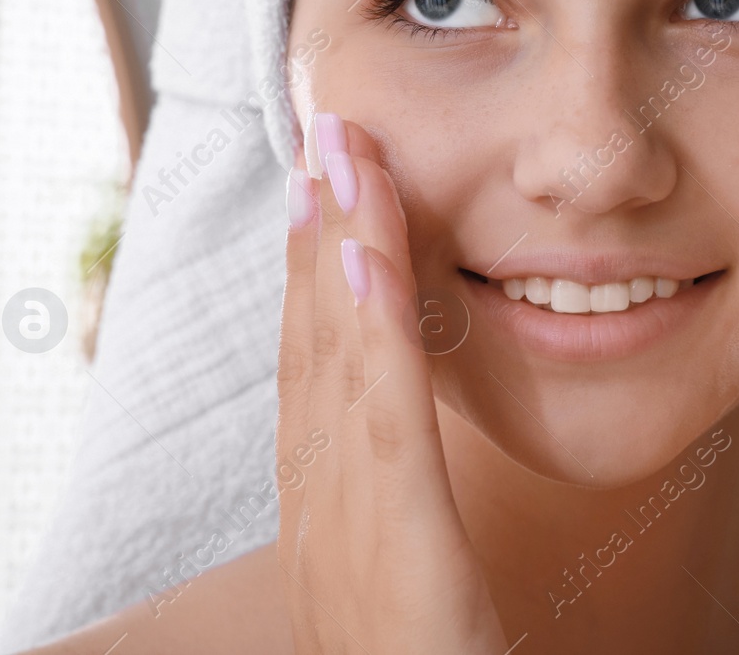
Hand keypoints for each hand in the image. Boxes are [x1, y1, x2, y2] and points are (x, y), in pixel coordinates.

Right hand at [276, 113, 511, 653]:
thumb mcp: (423, 602)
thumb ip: (410, 529)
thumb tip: (408, 465)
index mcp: (336, 530)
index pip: (327, 383)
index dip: (321, 280)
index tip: (329, 192)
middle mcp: (324, 524)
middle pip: (316, 356)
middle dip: (317, 238)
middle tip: (324, 135)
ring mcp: (344, 542)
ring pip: (337, 367)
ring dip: (335, 248)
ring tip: (339, 154)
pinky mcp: (394, 563)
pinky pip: (380, 423)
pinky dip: (365, 330)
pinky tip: (362, 249)